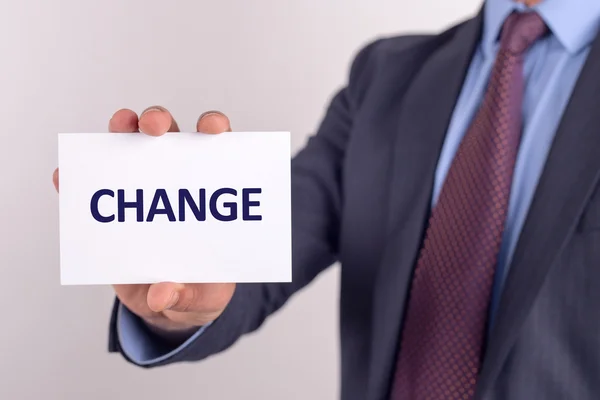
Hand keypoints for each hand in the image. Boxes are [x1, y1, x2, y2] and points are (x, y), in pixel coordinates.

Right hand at [53, 106, 235, 332]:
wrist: (168, 306)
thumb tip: (161, 293)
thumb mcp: (203, 300)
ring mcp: (143, 190)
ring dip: (121, 130)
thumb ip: (188, 296)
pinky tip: (67, 177)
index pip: (215, 148)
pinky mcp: (114, 209)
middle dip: (160, 121)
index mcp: (210, 192)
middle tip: (153, 127)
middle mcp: (177, 180)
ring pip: (130, 145)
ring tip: (116, 129)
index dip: (214, 128)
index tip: (212, 129)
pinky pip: (92, 185)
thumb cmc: (200, 290)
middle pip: (169, 134)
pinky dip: (78, 176)